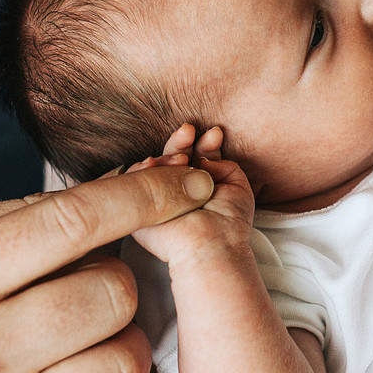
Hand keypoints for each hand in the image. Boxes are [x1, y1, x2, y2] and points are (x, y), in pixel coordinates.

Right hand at [0, 166, 214, 372]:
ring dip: (124, 353)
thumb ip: (17, 225)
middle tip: (92, 298)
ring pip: (122, 369)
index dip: (152, 197)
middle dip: (119, 287)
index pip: (77, 221)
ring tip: (89, 352)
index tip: (193, 184)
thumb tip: (122, 193)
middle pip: (113, 296)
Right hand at [126, 124, 256, 270]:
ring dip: (168, 155)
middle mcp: (179, 190)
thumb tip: (203, 157)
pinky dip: (143, 167)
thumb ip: (224, 164)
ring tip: (183, 160)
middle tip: (190, 130)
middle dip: (182, 141)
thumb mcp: (238, 186)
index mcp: (200, 186)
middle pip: (174, 157)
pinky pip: (134, 180)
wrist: (211, 243)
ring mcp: (159, 198)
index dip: (204, 143)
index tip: (216, 134)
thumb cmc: (229, 221)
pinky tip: (155, 163)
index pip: (197, 157)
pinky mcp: (141, 206)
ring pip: (156, 165)